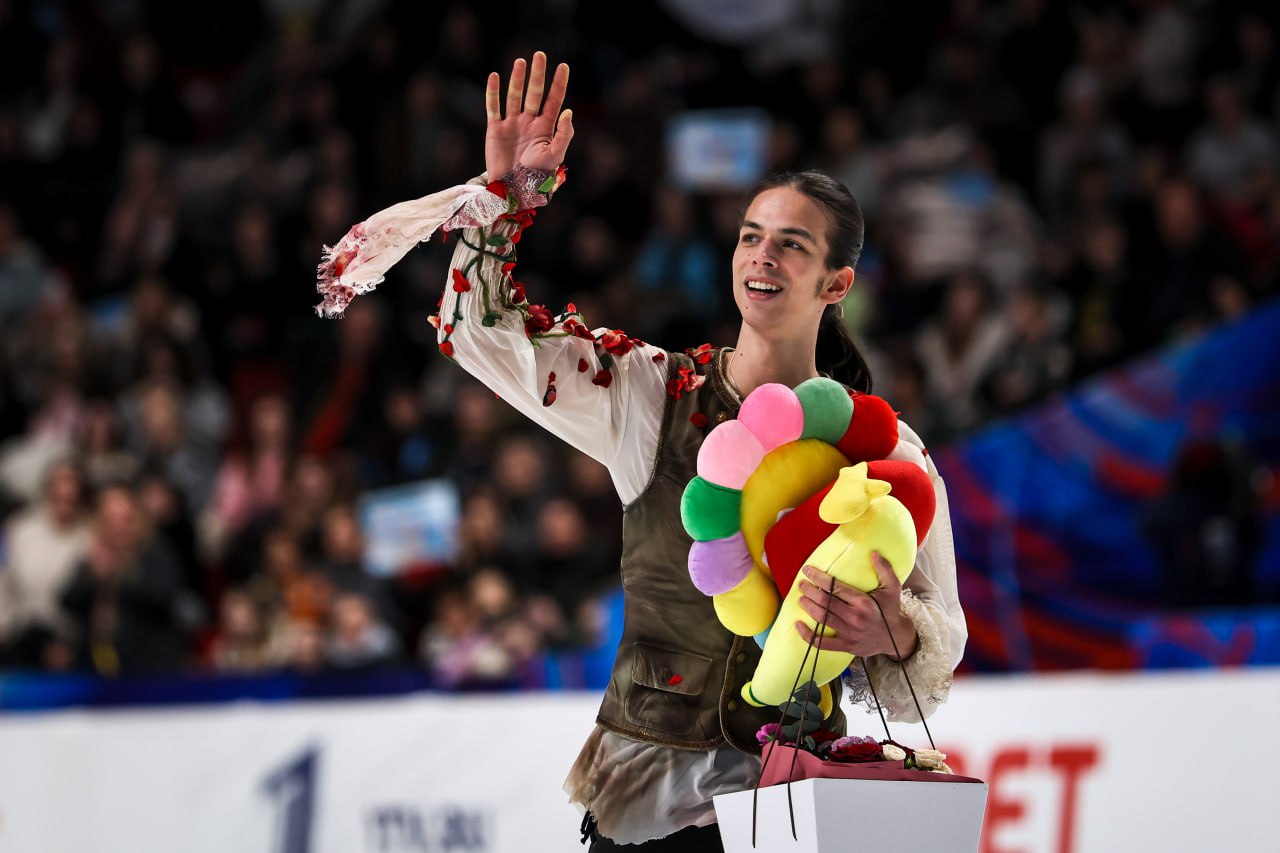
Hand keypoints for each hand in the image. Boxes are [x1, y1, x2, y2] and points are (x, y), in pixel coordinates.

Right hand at [485, 51, 572, 177]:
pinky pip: (493, 107)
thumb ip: (564, 135)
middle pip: (534, 93)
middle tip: (540, 55)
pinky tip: (495, 77)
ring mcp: (512, 124)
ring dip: (517, 79)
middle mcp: (529, 122)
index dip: (558, 83)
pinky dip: (493, 93)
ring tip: (520, 62)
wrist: (514, 190)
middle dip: (537, 75)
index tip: (563, 66)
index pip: (554, 100)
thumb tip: (568, 111)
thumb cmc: (537, 177)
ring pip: (514, 96)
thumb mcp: (555, 156)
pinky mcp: (495, 130)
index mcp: (546, 128)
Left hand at [794, 552, 918, 659]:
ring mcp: (850, 634)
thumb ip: (885, 569)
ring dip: (808, 607)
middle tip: (801, 584)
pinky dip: (808, 635)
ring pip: (822, 619)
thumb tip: (874, 553)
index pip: (835, 588)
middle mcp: (856, 618)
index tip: (807, 570)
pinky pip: (822, 643)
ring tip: (801, 599)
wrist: (896, 638)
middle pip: (825, 603)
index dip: (818, 578)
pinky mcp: (846, 646)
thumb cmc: (890, 609)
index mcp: (864, 602)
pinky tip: (798, 625)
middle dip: (809, 591)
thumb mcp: (892, 588)